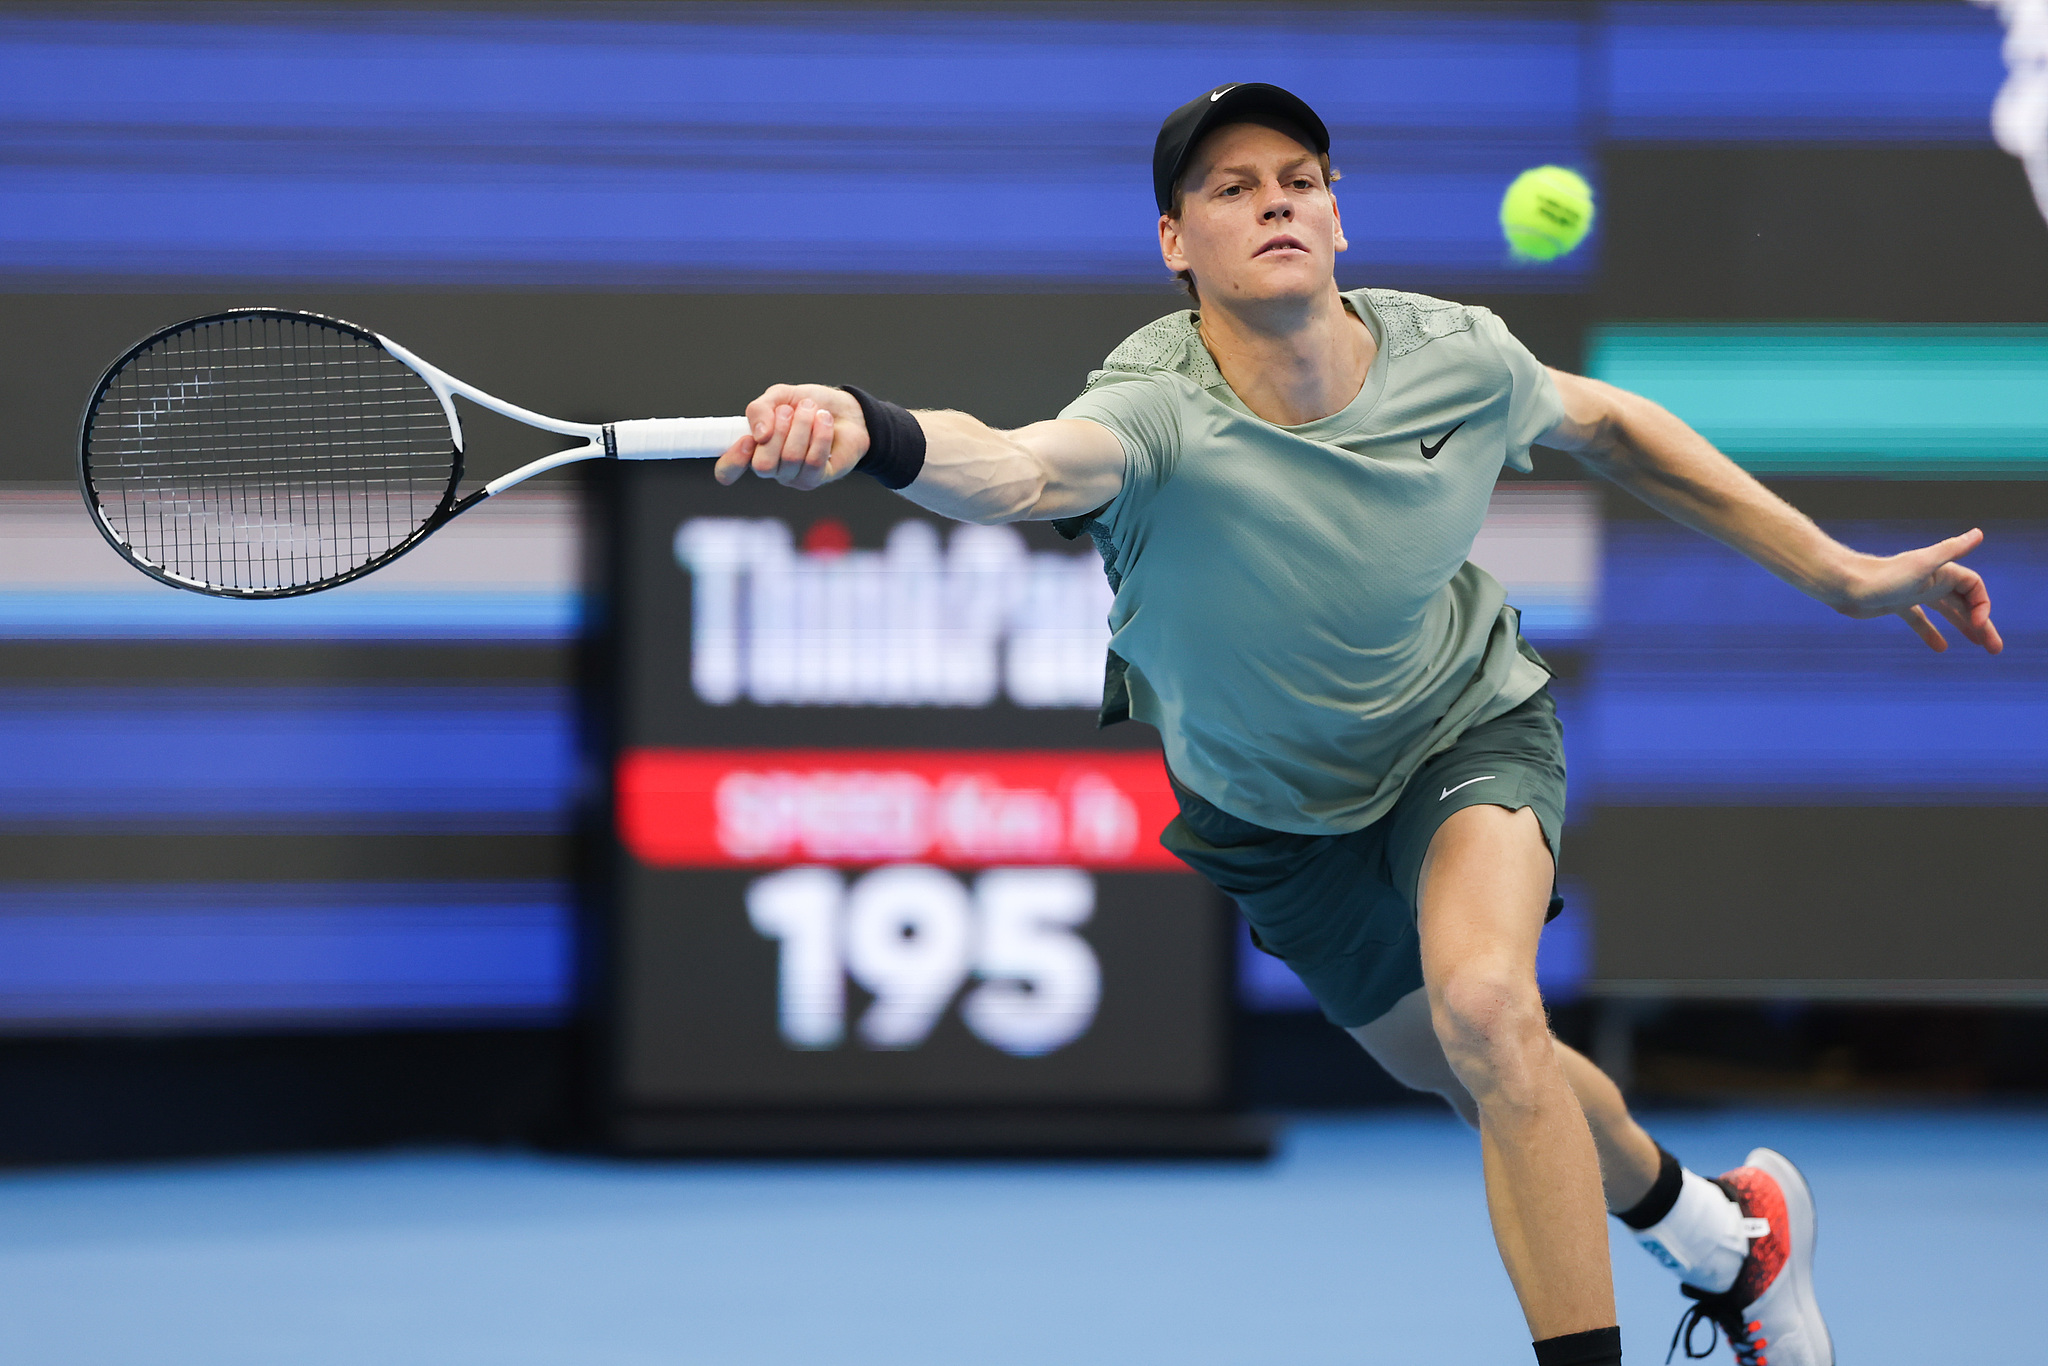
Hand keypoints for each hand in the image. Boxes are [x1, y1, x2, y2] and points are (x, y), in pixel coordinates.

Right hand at [714, 384, 868, 489]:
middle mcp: (772, 467)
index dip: (733, 460)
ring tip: (811, 409)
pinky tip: (825, 420)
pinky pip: (814, 461)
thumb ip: (760, 409)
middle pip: (763, 465)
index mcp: (754, 449)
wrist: (847, 409)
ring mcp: (794, 476)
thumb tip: (759, 434)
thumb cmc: (810, 404)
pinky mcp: (817, 478)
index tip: (749, 439)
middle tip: (789, 411)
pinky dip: (820, 435)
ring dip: (802, 426)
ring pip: (791, 458)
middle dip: (778, 431)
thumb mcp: (779, 397)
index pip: (728, 471)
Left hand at [1832, 528, 2001, 654]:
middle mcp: (1931, 581)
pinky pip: (1920, 620)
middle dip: (1982, 624)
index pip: (1974, 588)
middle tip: (1995, 649)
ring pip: (1947, 612)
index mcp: (1941, 572)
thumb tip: (1979, 533)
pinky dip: (1930, 633)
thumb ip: (1951, 549)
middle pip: (1965, 604)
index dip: (1982, 607)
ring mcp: (1914, 594)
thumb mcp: (1922, 565)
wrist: (1843, 585)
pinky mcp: (1897, 605)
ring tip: (1979, 646)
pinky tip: (1941, 648)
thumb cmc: (1882, 576)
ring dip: (1964, 628)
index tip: (1979, 626)